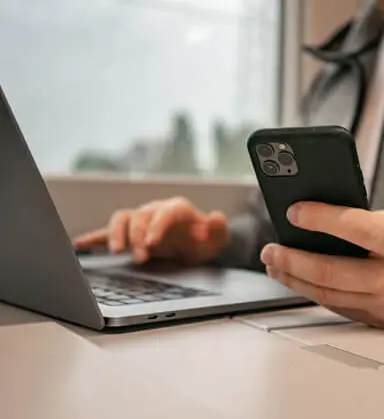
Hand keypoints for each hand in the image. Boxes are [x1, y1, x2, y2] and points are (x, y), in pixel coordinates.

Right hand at [73, 197, 228, 264]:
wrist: (193, 243)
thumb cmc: (203, 240)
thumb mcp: (217, 239)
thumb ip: (219, 229)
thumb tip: (217, 217)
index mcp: (176, 210)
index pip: (164, 213)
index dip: (157, 226)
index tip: (152, 242)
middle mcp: (155, 211)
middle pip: (140, 217)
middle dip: (138, 236)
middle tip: (140, 257)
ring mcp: (141, 221)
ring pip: (122, 219)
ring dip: (116, 233)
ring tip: (116, 250)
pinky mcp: (131, 233)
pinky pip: (109, 232)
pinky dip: (95, 237)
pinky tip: (81, 244)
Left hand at [261, 202, 383, 329]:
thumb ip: (367, 221)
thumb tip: (324, 221)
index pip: (350, 227)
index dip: (316, 217)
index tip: (294, 212)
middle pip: (326, 270)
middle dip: (289, 259)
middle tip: (270, 250)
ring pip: (325, 294)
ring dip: (292, 280)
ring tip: (274, 266)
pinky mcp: (379, 319)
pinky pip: (336, 306)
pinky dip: (311, 293)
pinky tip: (297, 282)